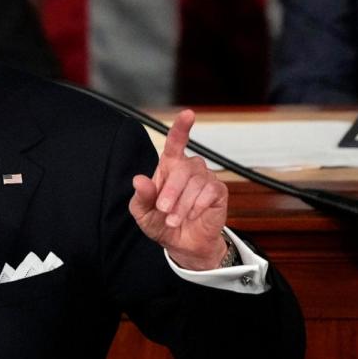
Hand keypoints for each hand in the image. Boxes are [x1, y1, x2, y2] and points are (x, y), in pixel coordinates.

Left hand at [129, 110, 227, 269]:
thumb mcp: (143, 212)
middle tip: (163, 210)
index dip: (181, 127)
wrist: (182, 244)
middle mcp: (188, 168)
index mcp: (169, 167)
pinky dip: (197, 207)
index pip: (176, 142)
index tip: (188, 114)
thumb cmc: (161, 223)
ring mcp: (205, 178)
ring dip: (182, 204)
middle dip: (171, 191)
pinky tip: (193, 216)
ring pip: (195, 182)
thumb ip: (141, 196)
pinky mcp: (218, 192)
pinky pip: (209, 192)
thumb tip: (139, 180)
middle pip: (182, 168)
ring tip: (174, 219)